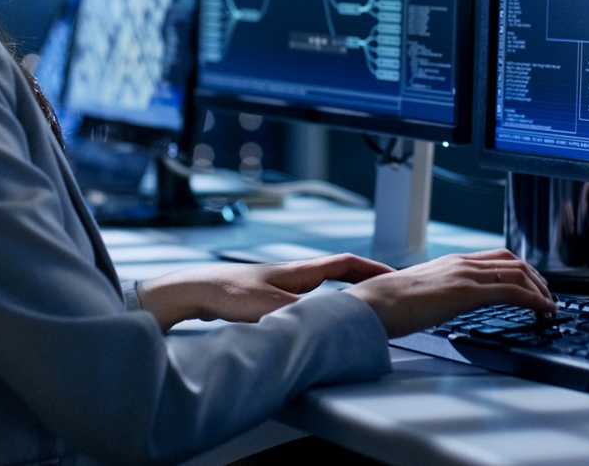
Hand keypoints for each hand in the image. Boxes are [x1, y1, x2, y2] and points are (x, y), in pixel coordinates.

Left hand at [137, 254, 394, 331]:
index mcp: (298, 271)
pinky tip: (317, 322)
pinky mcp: (266, 297)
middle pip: (336, 273)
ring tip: (359, 308)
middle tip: (383, 293)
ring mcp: (279, 284)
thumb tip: (330, 323)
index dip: (370, 269)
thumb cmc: (228, 292)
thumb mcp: (270, 306)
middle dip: (362, 281)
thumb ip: (301, 314)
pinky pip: (304, 299)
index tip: (393, 275)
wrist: (196, 289)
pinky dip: (320, 306)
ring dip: (341, 293)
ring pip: (320, 287)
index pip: (343, 264)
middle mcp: (292, 274)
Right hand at [345, 248, 554, 338]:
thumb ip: (436, 295)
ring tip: (550, 308)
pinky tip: (544, 313)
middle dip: (536, 278)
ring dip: (541, 290)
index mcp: (448, 263)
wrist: (374, 304)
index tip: (531, 288)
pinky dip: (536, 300)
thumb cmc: (387, 304)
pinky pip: (513, 291)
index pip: (494, 258)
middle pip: (512, 261)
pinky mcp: (467, 291)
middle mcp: (460, 263)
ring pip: (518, 272)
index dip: (519, 270)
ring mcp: (464, 274)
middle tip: (547, 297)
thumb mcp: (418, 294)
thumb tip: (441, 307)